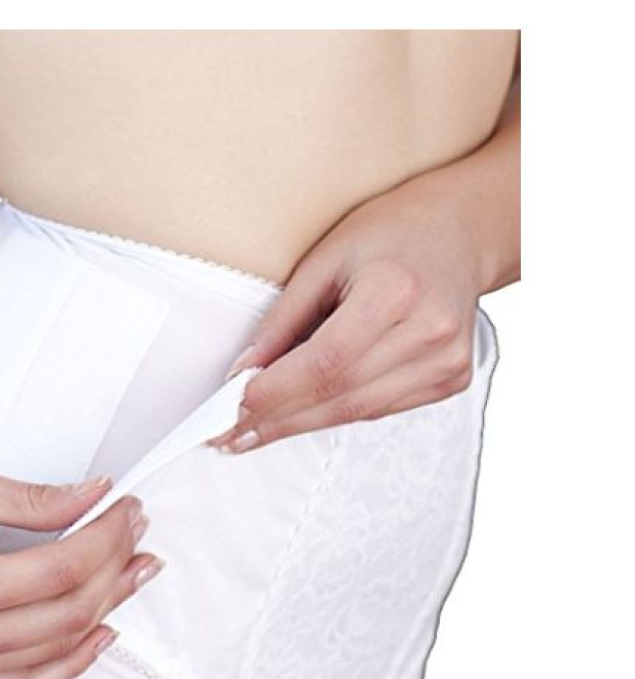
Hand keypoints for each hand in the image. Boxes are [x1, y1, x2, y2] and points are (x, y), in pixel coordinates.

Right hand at [0, 459, 162, 678]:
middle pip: (69, 612)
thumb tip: (98, 495)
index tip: (129, 508)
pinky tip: (99, 634)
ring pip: (57, 652)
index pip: (64, 570)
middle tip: (141, 535)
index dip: (108, 537)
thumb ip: (36, 500)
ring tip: (137, 576)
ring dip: (105, 612)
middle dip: (116, 569)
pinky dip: (69, 661)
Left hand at [207, 178, 485, 453]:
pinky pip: (378, 411)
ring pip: (357, 413)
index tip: (231, 411)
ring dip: (300, 425)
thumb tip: (243, 373)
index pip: (325, 362)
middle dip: (278, 419)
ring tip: (254, 433)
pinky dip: (335, 414)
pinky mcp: (451, 380)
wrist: (458, 231)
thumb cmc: (387, 235)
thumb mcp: (324, 260)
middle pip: (339, 395)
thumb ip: (283, 319)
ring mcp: (447, 361)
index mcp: (395, 291)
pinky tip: (301, 416)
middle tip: (232, 436)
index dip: (275, 392)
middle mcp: (429, 331)